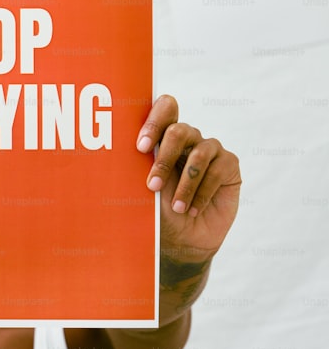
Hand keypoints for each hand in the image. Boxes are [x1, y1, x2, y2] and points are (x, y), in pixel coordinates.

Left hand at [137, 95, 241, 264]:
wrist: (181, 239)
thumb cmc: (158, 211)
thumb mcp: (143, 189)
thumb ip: (139, 167)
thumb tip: (119, 155)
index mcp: (163, 137)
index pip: (164, 109)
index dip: (154, 122)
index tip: (141, 148)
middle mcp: (187, 139)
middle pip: (179, 130)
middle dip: (164, 158)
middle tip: (153, 185)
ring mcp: (210, 150)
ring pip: (200, 153)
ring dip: (186, 184)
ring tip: (177, 208)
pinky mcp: (229, 165)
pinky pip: (218, 170)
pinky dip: (203, 192)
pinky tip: (193, 209)